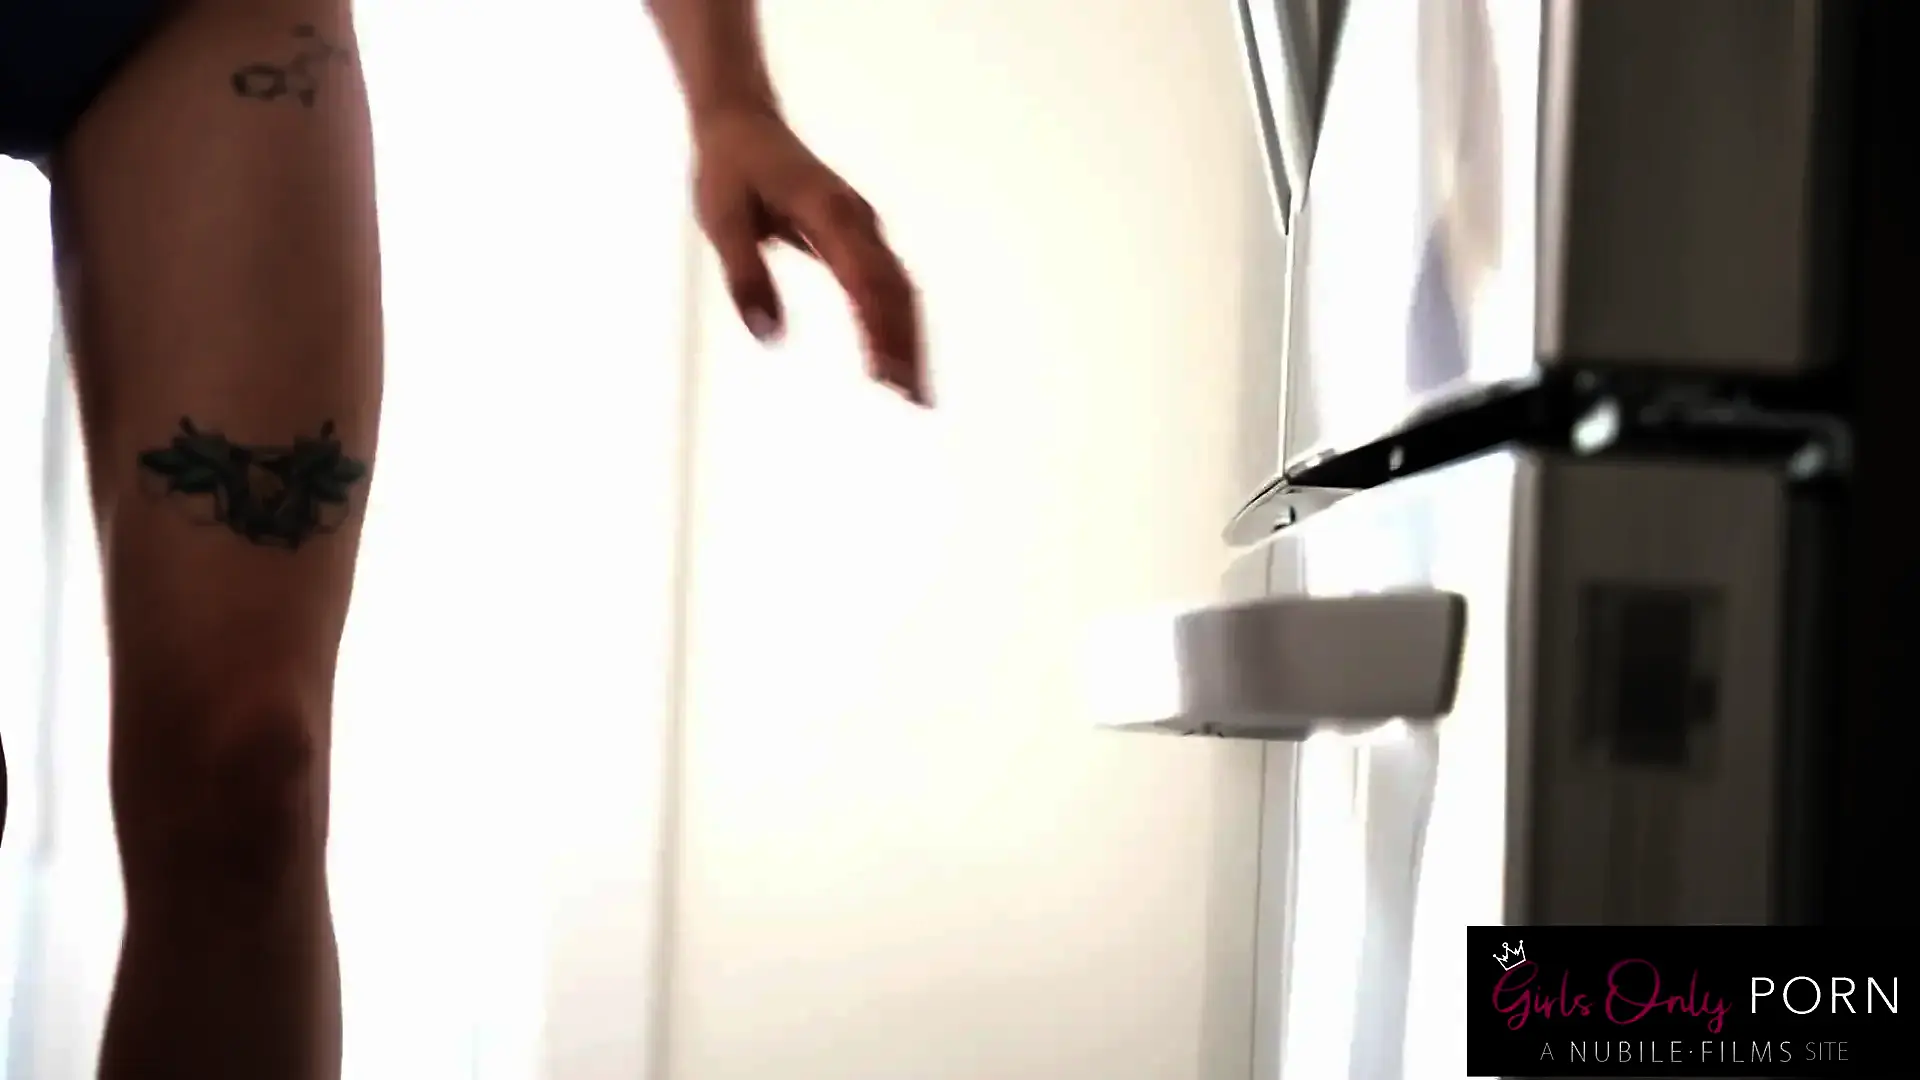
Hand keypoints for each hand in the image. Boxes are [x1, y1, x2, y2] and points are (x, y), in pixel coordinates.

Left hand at [690, 109, 928, 405]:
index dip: (881, 329)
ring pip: (901, 289)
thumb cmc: (729, 171)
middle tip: (916, 403)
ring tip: (917, 396)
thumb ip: (744, 276)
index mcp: (829, 212)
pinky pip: (889, 284)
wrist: (743, 124)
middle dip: (909, 346)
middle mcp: (858, 221)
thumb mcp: (721, 222)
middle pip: (897, 290)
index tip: (885, 377)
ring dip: (911, 340)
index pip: (866, 280)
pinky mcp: (860, 238)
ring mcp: (864, 229)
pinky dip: (899, 323)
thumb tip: (770, 337)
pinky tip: (898, 358)